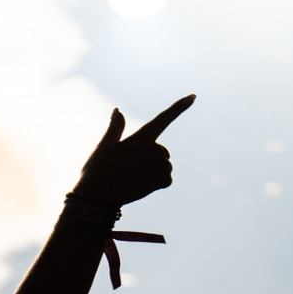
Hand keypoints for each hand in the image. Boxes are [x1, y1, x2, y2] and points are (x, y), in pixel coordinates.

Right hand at [71, 95, 192, 207]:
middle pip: (161, 151)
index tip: (194, 96)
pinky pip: (167, 179)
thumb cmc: (98, 171)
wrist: (98, 197)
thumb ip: (116, 128)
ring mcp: (159, 165)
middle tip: (128, 169)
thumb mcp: (105, 146)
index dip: (179, 107)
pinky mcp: (162, 179)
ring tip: (133, 178)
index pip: (163, 119)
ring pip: (164, 166)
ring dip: (154, 172)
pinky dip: (157, 183)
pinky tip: (142, 186)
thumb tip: (117, 110)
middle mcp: (153, 149)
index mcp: (140, 137)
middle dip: (150, 159)